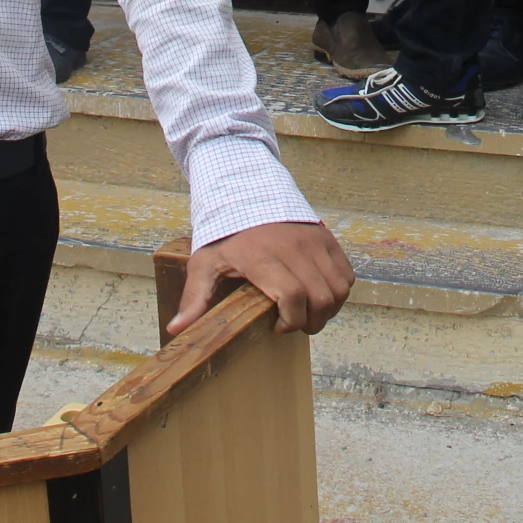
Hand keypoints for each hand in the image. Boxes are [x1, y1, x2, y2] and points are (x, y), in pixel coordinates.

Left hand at [168, 220, 355, 335]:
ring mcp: (314, 242)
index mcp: (263, 258)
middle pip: (320, 297)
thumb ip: (194, 298)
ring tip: (309, 313)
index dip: (292, 321)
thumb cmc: (226, 235)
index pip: (292, 295)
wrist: (247, 193)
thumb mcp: (204, 264)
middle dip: (311, 322)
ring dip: (328, 309)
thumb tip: (176, 329)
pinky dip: (339, 291)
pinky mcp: (327, 238)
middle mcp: (293, 248)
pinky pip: (346, 273)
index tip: (279, 327)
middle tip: (295, 324)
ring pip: (338, 288)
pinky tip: (320, 296)